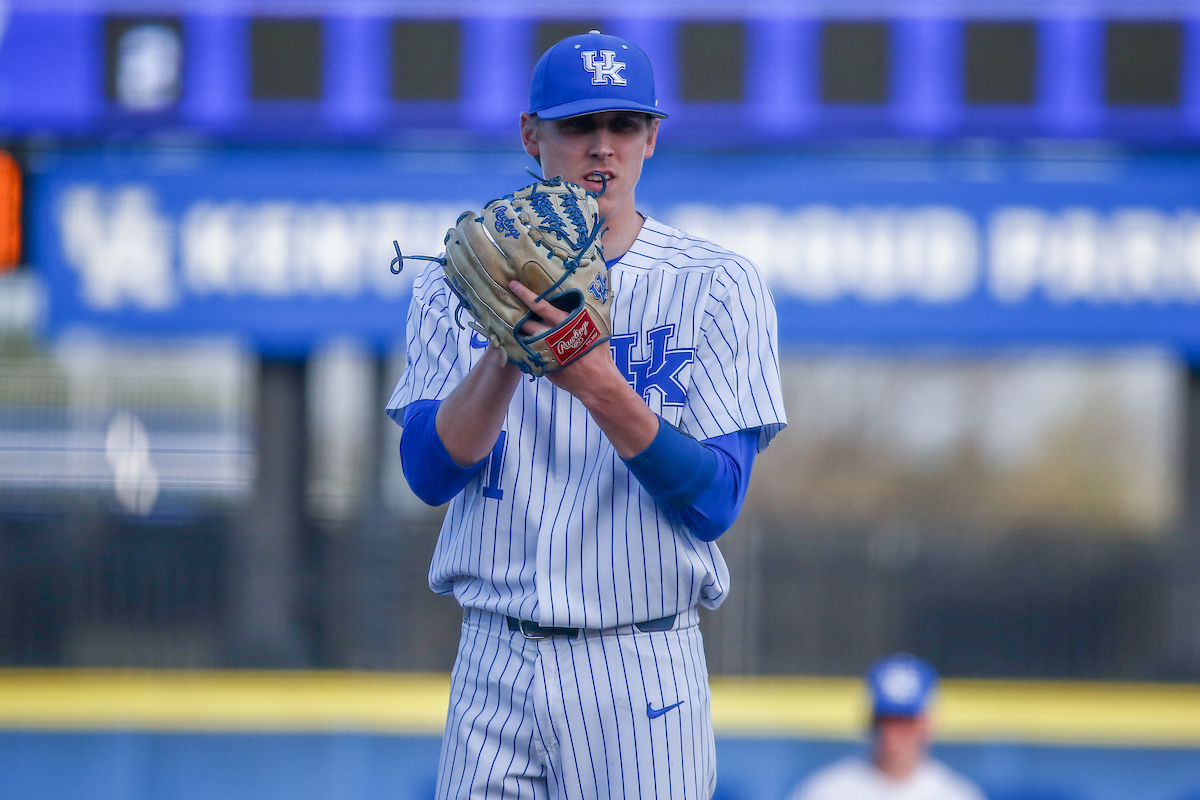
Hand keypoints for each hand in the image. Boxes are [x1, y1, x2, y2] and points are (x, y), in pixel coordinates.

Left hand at [508, 280, 657, 457]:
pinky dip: (520, 346)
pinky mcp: (540, 364)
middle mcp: (550, 335)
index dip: (526, 295)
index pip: (541, 306)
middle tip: (505, 303)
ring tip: (507, 321)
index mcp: (564, 323)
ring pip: (523, 336)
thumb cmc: (598, 352)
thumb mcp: (595, 328)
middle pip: (526, 321)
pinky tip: (515, 342)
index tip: (513, 285)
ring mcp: (543, 351)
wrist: (595, 380)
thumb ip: (586, 314)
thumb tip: (589, 297)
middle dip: (515, 313)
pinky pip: (525, 353)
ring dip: (515, 329)